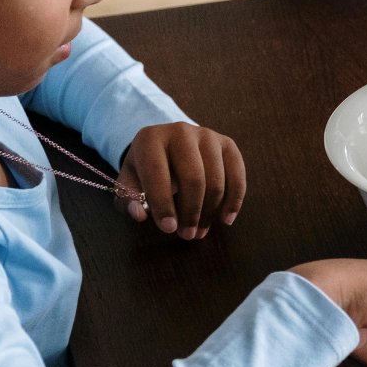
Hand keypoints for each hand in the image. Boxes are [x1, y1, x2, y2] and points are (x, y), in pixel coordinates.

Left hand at [117, 123, 245, 238]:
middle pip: (193, 178)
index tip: (168, 229)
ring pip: (216, 180)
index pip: (158, 174)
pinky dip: (234, 200)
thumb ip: (129, 198)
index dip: (163, 204)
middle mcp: (180, 132)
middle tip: (187, 235)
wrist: (167, 143)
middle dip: (191, 212)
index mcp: (150, 139)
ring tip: (200, 231)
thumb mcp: (130, 180)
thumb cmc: (147, 167)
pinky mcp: (227, 144)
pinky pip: (237, 175)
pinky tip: (226, 219)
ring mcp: (207, 135)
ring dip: (210, 212)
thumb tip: (139, 214)